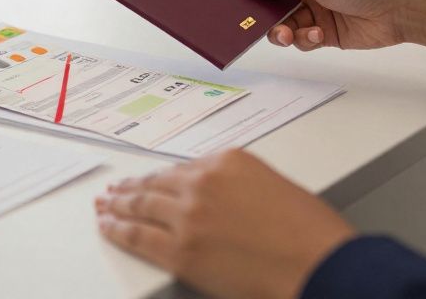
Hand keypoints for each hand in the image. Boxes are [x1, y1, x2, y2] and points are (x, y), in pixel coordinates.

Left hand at [96, 149, 355, 298]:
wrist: (320, 265)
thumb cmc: (311, 234)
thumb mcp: (275, 187)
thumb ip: (240, 187)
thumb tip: (219, 200)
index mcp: (228, 161)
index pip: (185, 169)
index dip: (164, 178)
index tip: (152, 179)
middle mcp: (203, 183)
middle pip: (157, 183)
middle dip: (134, 187)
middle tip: (117, 188)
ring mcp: (188, 216)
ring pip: (141, 206)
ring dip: (119, 204)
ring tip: (106, 205)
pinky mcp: (181, 251)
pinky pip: (138, 237)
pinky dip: (118, 230)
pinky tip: (109, 226)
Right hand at [236, 0, 425, 50]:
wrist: (401, 8)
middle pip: (271, 3)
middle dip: (264, 15)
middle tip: (254, 25)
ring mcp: (316, 10)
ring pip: (284, 24)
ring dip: (283, 32)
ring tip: (287, 36)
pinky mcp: (325, 33)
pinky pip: (302, 39)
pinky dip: (304, 40)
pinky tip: (317, 37)